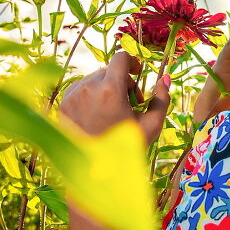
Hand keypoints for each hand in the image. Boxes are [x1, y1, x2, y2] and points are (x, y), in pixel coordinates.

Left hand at [56, 50, 170, 147]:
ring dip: (105, 88)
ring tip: (112, 112)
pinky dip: (91, 96)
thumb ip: (162, 98)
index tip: (137, 73)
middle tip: (128, 104)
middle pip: (109, 70)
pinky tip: (97, 116)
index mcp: (111, 90)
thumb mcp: (151, 125)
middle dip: (121, 82)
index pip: (121, 57)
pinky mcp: (63, 104)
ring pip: (94, 79)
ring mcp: (72, 96)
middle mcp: (88, 88)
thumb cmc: (126, 149)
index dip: (132, 62)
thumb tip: (166, 77)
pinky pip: (80, 89)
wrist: (93, 172)